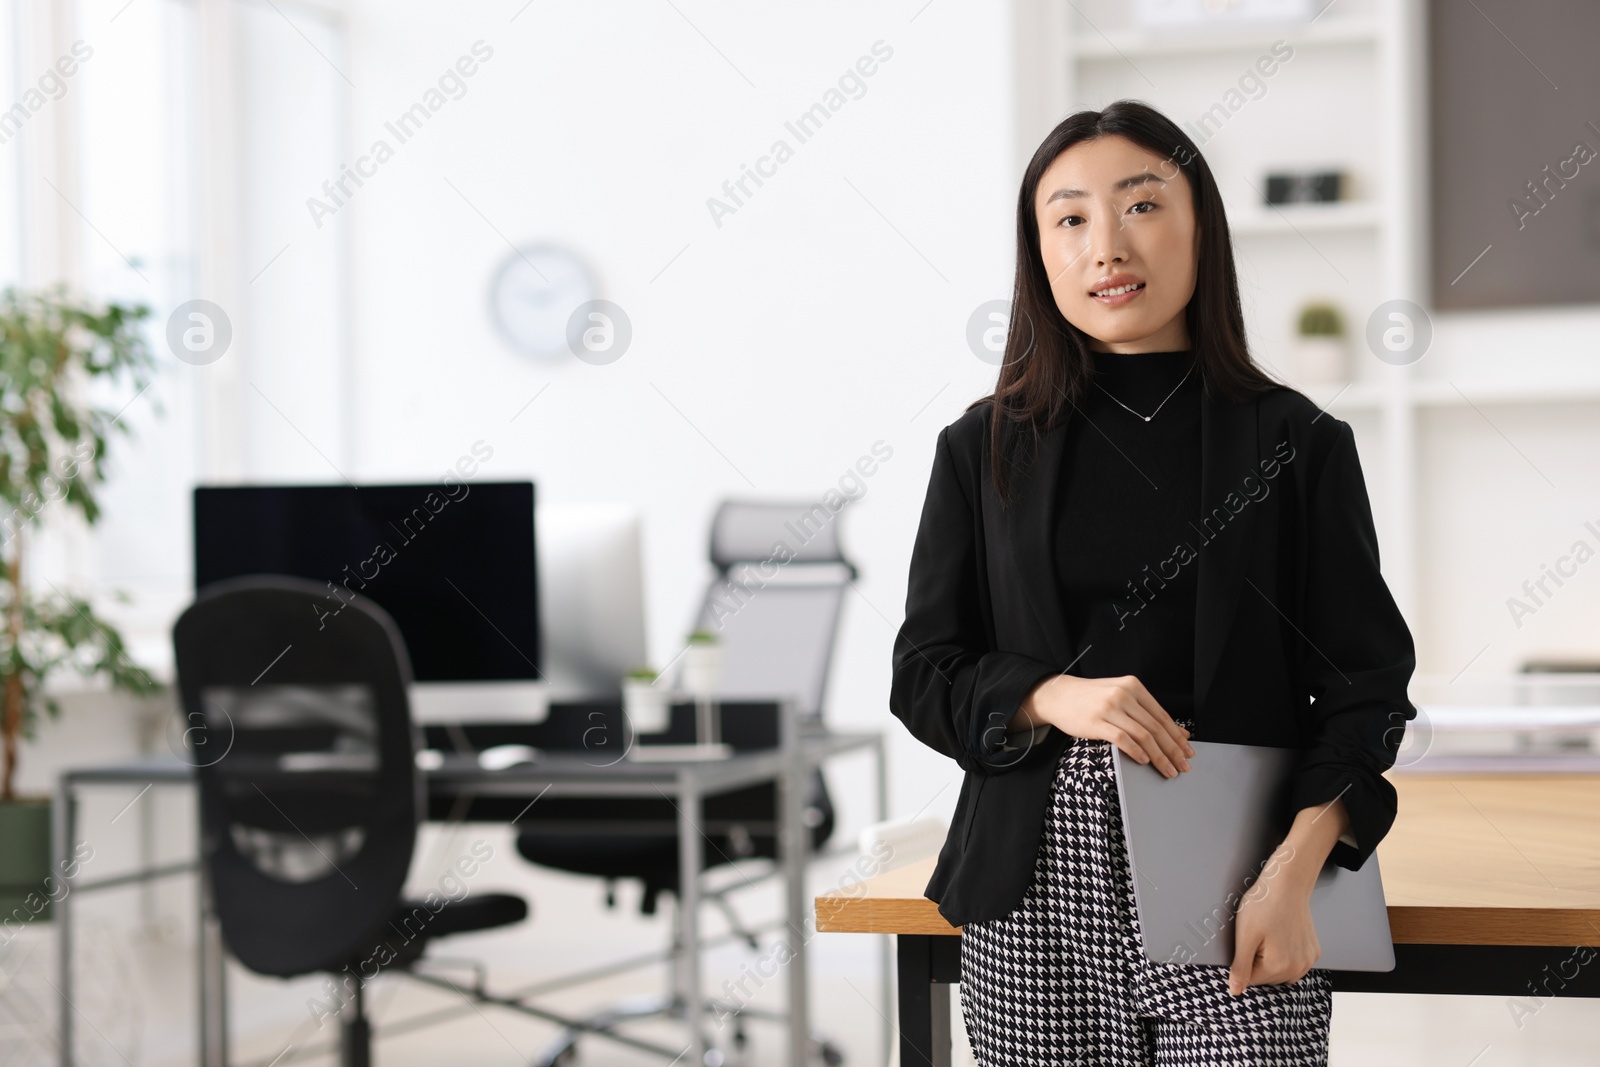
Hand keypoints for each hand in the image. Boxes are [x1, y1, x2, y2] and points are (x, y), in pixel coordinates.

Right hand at [1020, 674, 1192, 777]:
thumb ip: (1147, 712)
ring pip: (1143, 735)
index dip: (1177, 736)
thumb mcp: (1121, 697)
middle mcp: (1123, 694)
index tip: (1187, 752)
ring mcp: (1109, 708)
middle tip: (1183, 766)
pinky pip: (1123, 739)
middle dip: (1172, 750)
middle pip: (1155, 727)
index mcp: (1133, 686)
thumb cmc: (1091, 698)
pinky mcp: (1096, 722)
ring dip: (1158, 756)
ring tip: (1167, 769)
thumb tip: (1179, 731)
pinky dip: (1136, 751)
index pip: (1162, 715)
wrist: (1058, 695)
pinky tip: (1144, 761)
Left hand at [1227, 849, 1319, 993]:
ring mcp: (1308, 960)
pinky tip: (1280, 936)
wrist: (1288, 883)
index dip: (1243, 960)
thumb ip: (1241, 967)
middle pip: (1267, 978)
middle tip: (1257, 936)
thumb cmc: (1264, 904)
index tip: (1247, 941)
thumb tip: (1236, 991)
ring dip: (1271, 961)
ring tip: (1268, 935)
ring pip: (1281, 973)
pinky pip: (1294, 964)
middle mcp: (1298, 968)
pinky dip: (1285, 956)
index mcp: (1280, 966)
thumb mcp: (1245, 935)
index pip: (1251, 979)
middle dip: (1257, 961)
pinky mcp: (1313, 951)